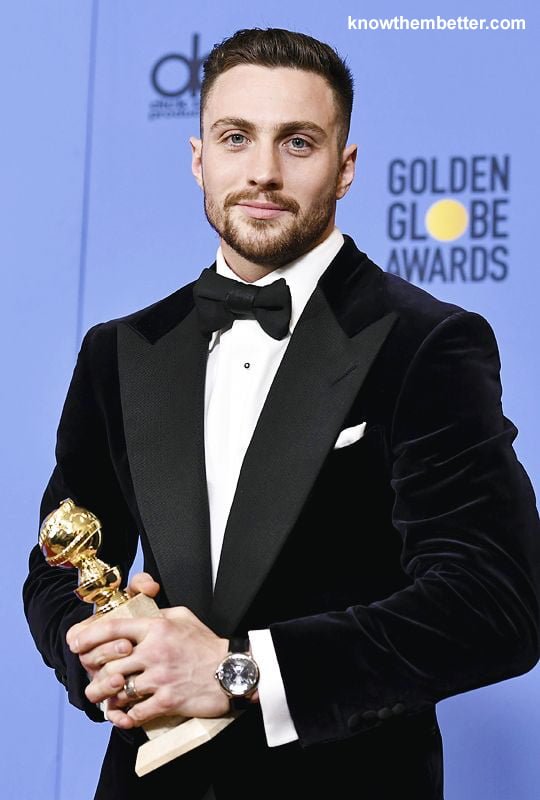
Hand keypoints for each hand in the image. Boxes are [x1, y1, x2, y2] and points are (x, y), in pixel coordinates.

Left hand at [66, 575, 229, 728]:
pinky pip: (135, 712)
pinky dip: (126, 716)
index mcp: (156, 628)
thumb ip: (159, 614)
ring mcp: (159, 677)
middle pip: (109, 663)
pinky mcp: (167, 700)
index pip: (114, 628)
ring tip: (105, 701)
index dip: (90, 636)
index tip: (77, 644)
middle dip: (96, 673)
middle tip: (93, 679)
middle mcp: (154, 651)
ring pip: (118, 690)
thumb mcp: (183, 618)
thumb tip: (140, 614)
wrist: (233, 671)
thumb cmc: (208, 645)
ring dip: (108, 698)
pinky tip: (124, 716)